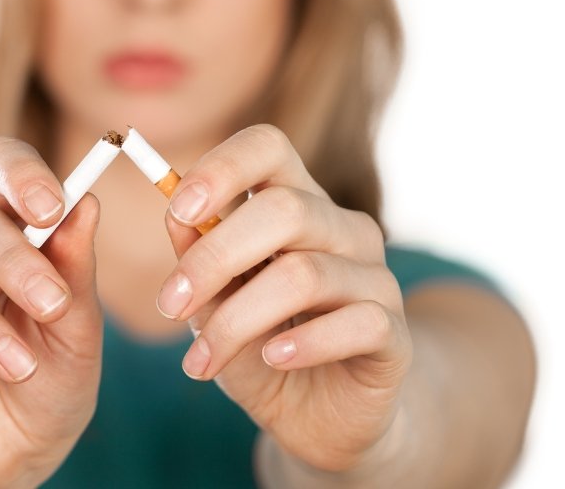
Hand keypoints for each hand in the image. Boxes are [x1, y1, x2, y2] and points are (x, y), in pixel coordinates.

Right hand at [0, 138, 103, 488]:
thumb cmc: (49, 379)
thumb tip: (86, 202)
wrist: (9, 452)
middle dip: (11, 260)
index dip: (20, 174)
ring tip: (19, 366)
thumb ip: (76, 270)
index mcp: (6, 233)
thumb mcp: (77, 331)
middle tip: (52, 304)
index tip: (52, 207)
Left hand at [159, 124, 412, 471]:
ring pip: (304, 275)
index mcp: (295, 205)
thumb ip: (199, 259)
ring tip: (202, 359)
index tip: (179, 211)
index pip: (267, 148)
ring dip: (237, 320)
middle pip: (284, 210)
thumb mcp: (216, 305)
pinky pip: (355, 322)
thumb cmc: (261, 347)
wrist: (318, 416)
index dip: (222, 168)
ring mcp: (375, 277)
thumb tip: (176, 216)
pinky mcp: (394, 332)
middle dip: (214, 258)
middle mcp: (342, 229)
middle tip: (170, 305)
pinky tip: (272, 359)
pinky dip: (304, 343)